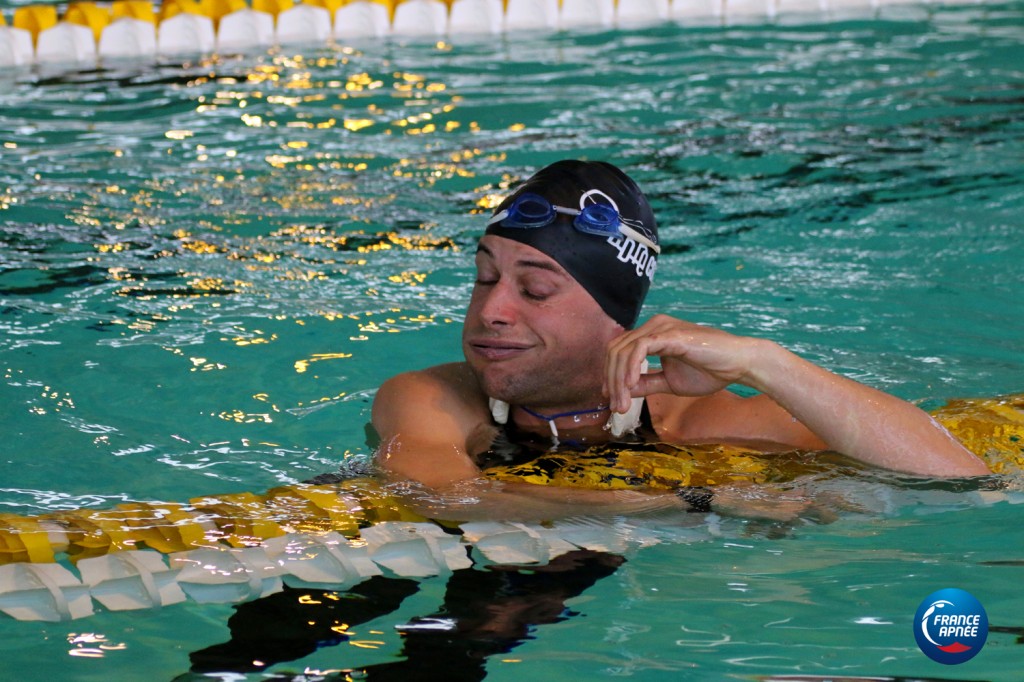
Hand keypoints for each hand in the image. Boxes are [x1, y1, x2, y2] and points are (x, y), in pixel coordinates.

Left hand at [604, 314, 763, 412]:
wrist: (739, 364)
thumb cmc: (709, 371)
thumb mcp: (669, 383)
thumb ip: (646, 384)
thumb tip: (622, 392)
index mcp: (652, 335)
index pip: (619, 352)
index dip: (610, 376)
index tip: (612, 401)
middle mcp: (653, 326)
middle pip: (615, 350)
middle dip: (611, 381)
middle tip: (616, 407)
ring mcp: (661, 327)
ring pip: (624, 350)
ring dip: (619, 380)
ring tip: (623, 404)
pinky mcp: (670, 334)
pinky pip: (640, 348)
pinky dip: (631, 367)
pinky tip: (631, 385)